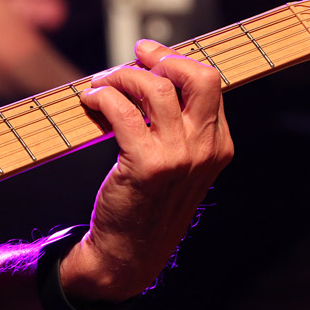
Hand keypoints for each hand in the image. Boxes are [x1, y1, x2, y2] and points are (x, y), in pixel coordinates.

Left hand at [62, 40, 233, 302]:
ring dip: (122, 76)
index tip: (151, 58)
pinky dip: (102, 96)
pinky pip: (122, 110)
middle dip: (164, 57)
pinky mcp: (146, 165)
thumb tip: (155, 72)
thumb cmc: (149, 202)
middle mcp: (205, 149)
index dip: (178, 62)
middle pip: (199, 76)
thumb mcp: (180, 164)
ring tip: (102, 84)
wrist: (130, 253)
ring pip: (156, 87)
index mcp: (219, 145)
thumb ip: (180, 125)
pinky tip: (91, 100)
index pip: (210, 83)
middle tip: (136, 56)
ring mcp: (179, 158)